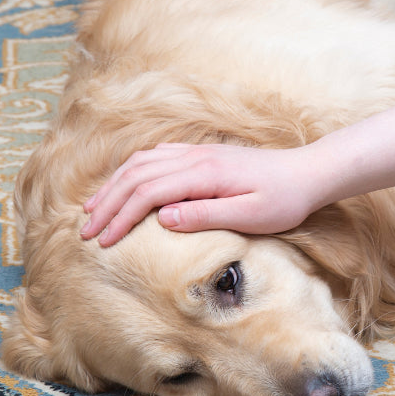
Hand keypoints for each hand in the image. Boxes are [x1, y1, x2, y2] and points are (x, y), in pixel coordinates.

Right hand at [80, 143, 321, 245]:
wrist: (309, 173)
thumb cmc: (285, 200)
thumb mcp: (251, 216)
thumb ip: (206, 215)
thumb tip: (162, 219)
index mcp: (204, 174)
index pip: (148, 193)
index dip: (120, 217)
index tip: (102, 242)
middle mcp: (195, 157)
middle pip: (136, 175)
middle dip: (107, 204)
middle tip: (85, 232)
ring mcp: (198, 152)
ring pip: (142, 163)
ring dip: (114, 186)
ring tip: (93, 210)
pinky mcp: (203, 155)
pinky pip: (157, 156)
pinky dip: (132, 171)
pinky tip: (125, 185)